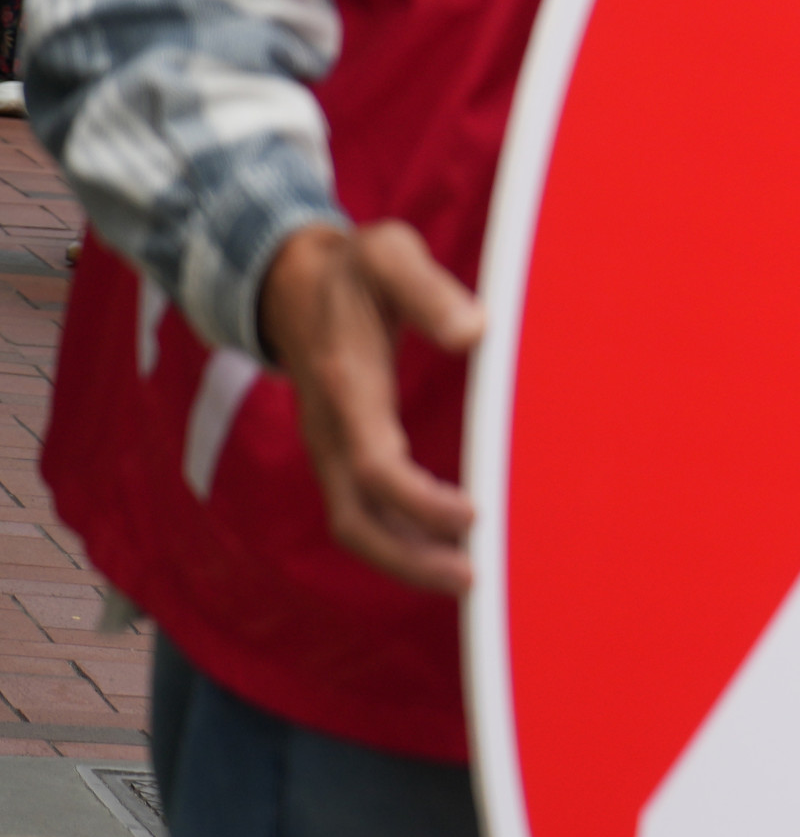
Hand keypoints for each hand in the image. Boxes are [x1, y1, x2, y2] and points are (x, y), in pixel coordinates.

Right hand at [259, 219, 484, 594]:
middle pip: (356, 518)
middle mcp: (328, 428)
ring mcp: (327, 445)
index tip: (473, 516)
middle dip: (409, 558)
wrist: (288, 279)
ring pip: (352, 525)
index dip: (420, 500)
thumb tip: (475, 332)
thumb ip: (429, 290)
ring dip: (404, 560)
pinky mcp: (335, 451)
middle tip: (473, 581)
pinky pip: (356, 511)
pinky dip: (394, 540)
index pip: (376, 464)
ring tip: (464, 579)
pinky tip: (440, 551)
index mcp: (346, 384)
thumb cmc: (354, 267)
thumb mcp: (389, 255)